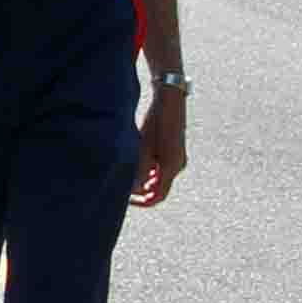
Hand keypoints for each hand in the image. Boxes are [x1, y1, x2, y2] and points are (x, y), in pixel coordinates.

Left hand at [131, 88, 187, 207]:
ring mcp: (178, 158)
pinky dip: (150, 170)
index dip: (142, 201)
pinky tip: (137, 162)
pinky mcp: (175, 150)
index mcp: (171, 167)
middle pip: (159, 188)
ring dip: (145, 180)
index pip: (158, 195)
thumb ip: (140, 170)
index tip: (127, 200)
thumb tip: (134, 189)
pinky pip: (162, 168)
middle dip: (142, 189)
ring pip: (160, 178)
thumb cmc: (155, 122)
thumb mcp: (143, 147)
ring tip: (127, 173)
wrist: (169, 101)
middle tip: (123, 186)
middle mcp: (178, 165)